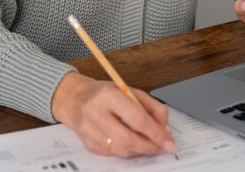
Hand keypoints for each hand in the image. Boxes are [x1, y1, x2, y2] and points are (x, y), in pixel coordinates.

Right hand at [51, 72, 176, 157]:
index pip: (137, 118)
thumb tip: (165, 128)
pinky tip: (131, 141)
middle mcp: (96, 113)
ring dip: (140, 149)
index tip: (169, 141)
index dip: (156, 132)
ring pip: (122, 150)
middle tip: (161, 146)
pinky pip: (114, 154)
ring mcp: (89, 131)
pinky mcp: (88, 144)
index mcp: (109, 95)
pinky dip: (127, 150)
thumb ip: (151, 106)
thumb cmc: (105, 93)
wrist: (75, 98)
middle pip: (128, 139)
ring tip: (148, 142)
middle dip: (149, 146)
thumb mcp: (129, 90)